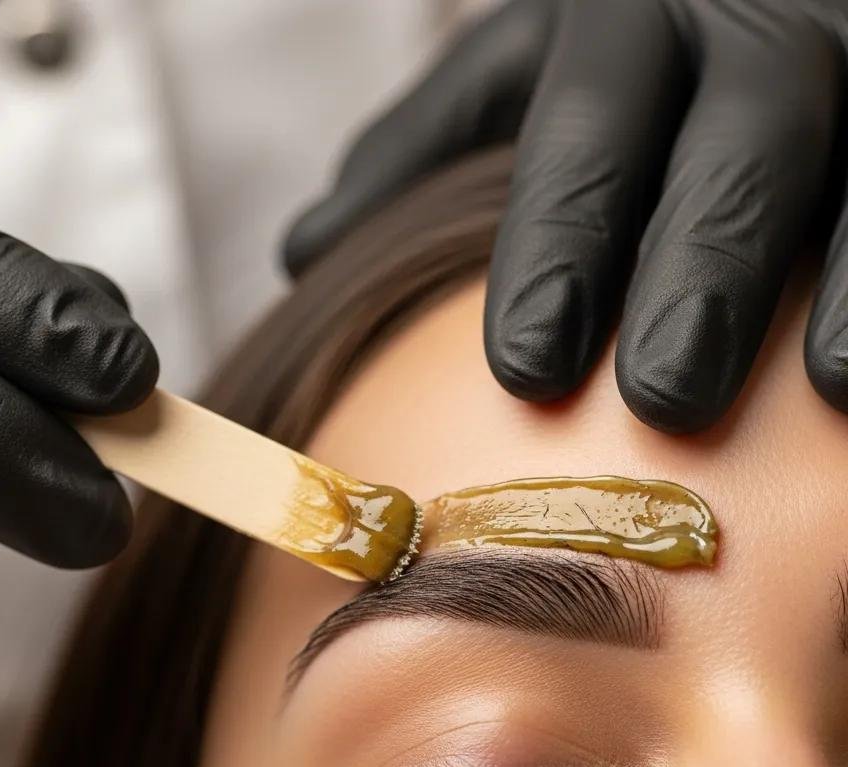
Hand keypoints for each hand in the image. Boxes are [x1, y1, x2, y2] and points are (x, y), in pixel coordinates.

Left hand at [285, 0, 846, 432]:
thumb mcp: (510, 76)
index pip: (586, 133)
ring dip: (846, 275)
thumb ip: (417, 154)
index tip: (527, 365)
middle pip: (738, 145)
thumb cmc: (616, 63)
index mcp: (624, 18)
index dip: (561, 244)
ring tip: (826, 384)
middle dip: (701, 268)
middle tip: (663, 397)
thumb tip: (305, 250)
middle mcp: (753, 20)